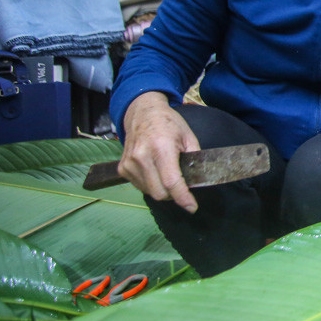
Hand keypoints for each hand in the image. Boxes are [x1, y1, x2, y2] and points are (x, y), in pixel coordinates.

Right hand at [119, 92, 200, 212]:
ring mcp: (129, 164)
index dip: (183, 198)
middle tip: (182, 186)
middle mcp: (142, 157)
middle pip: (159, 193)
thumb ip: (194, 160)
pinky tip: (155, 172)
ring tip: (167, 174)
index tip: (192, 207)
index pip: (171, 182)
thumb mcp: (189, 137)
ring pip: (149, 192)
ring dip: (162, 190)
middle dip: (173, 195)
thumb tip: (198, 181)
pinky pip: (140, 187)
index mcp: (161, 148)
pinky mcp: (122, 168)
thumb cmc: (169, 124)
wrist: (143, 113)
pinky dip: (151, 185)